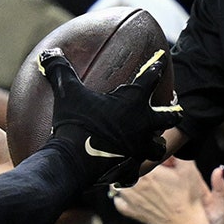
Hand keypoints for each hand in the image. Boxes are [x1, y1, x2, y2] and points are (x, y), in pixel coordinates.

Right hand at [41, 48, 181, 185]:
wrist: (73, 163)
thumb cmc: (75, 124)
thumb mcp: (67, 93)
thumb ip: (61, 71)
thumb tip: (49, 53)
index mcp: (132, 102)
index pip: (149, 78)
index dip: (156, 67)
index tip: (162, 60)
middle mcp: (142, 125)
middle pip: (171, 117)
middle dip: (173, 112)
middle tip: (172, 110)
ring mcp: (139, 148)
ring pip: (159, 147)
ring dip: (155, 143)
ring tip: (150, 141)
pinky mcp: (130, 168)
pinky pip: (136, 170)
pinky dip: (132, 169)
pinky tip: (126, 169)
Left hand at [112, 158, 223, 223]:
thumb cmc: (188, 198)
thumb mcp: (188, 169)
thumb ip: (174, 153)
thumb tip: (163, 142)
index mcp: (146, 172)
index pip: (133, 155)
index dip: (137, 152)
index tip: (143, 155)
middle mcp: (133, 184)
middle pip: (121, 167)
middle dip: (128, 164)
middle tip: (138, 165)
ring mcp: (129, 199)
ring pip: (115, 183)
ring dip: (121, 179)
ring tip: (131, 177)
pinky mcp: (129, 212)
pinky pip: (117, 201)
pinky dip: (121, 197)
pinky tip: (131, 195)